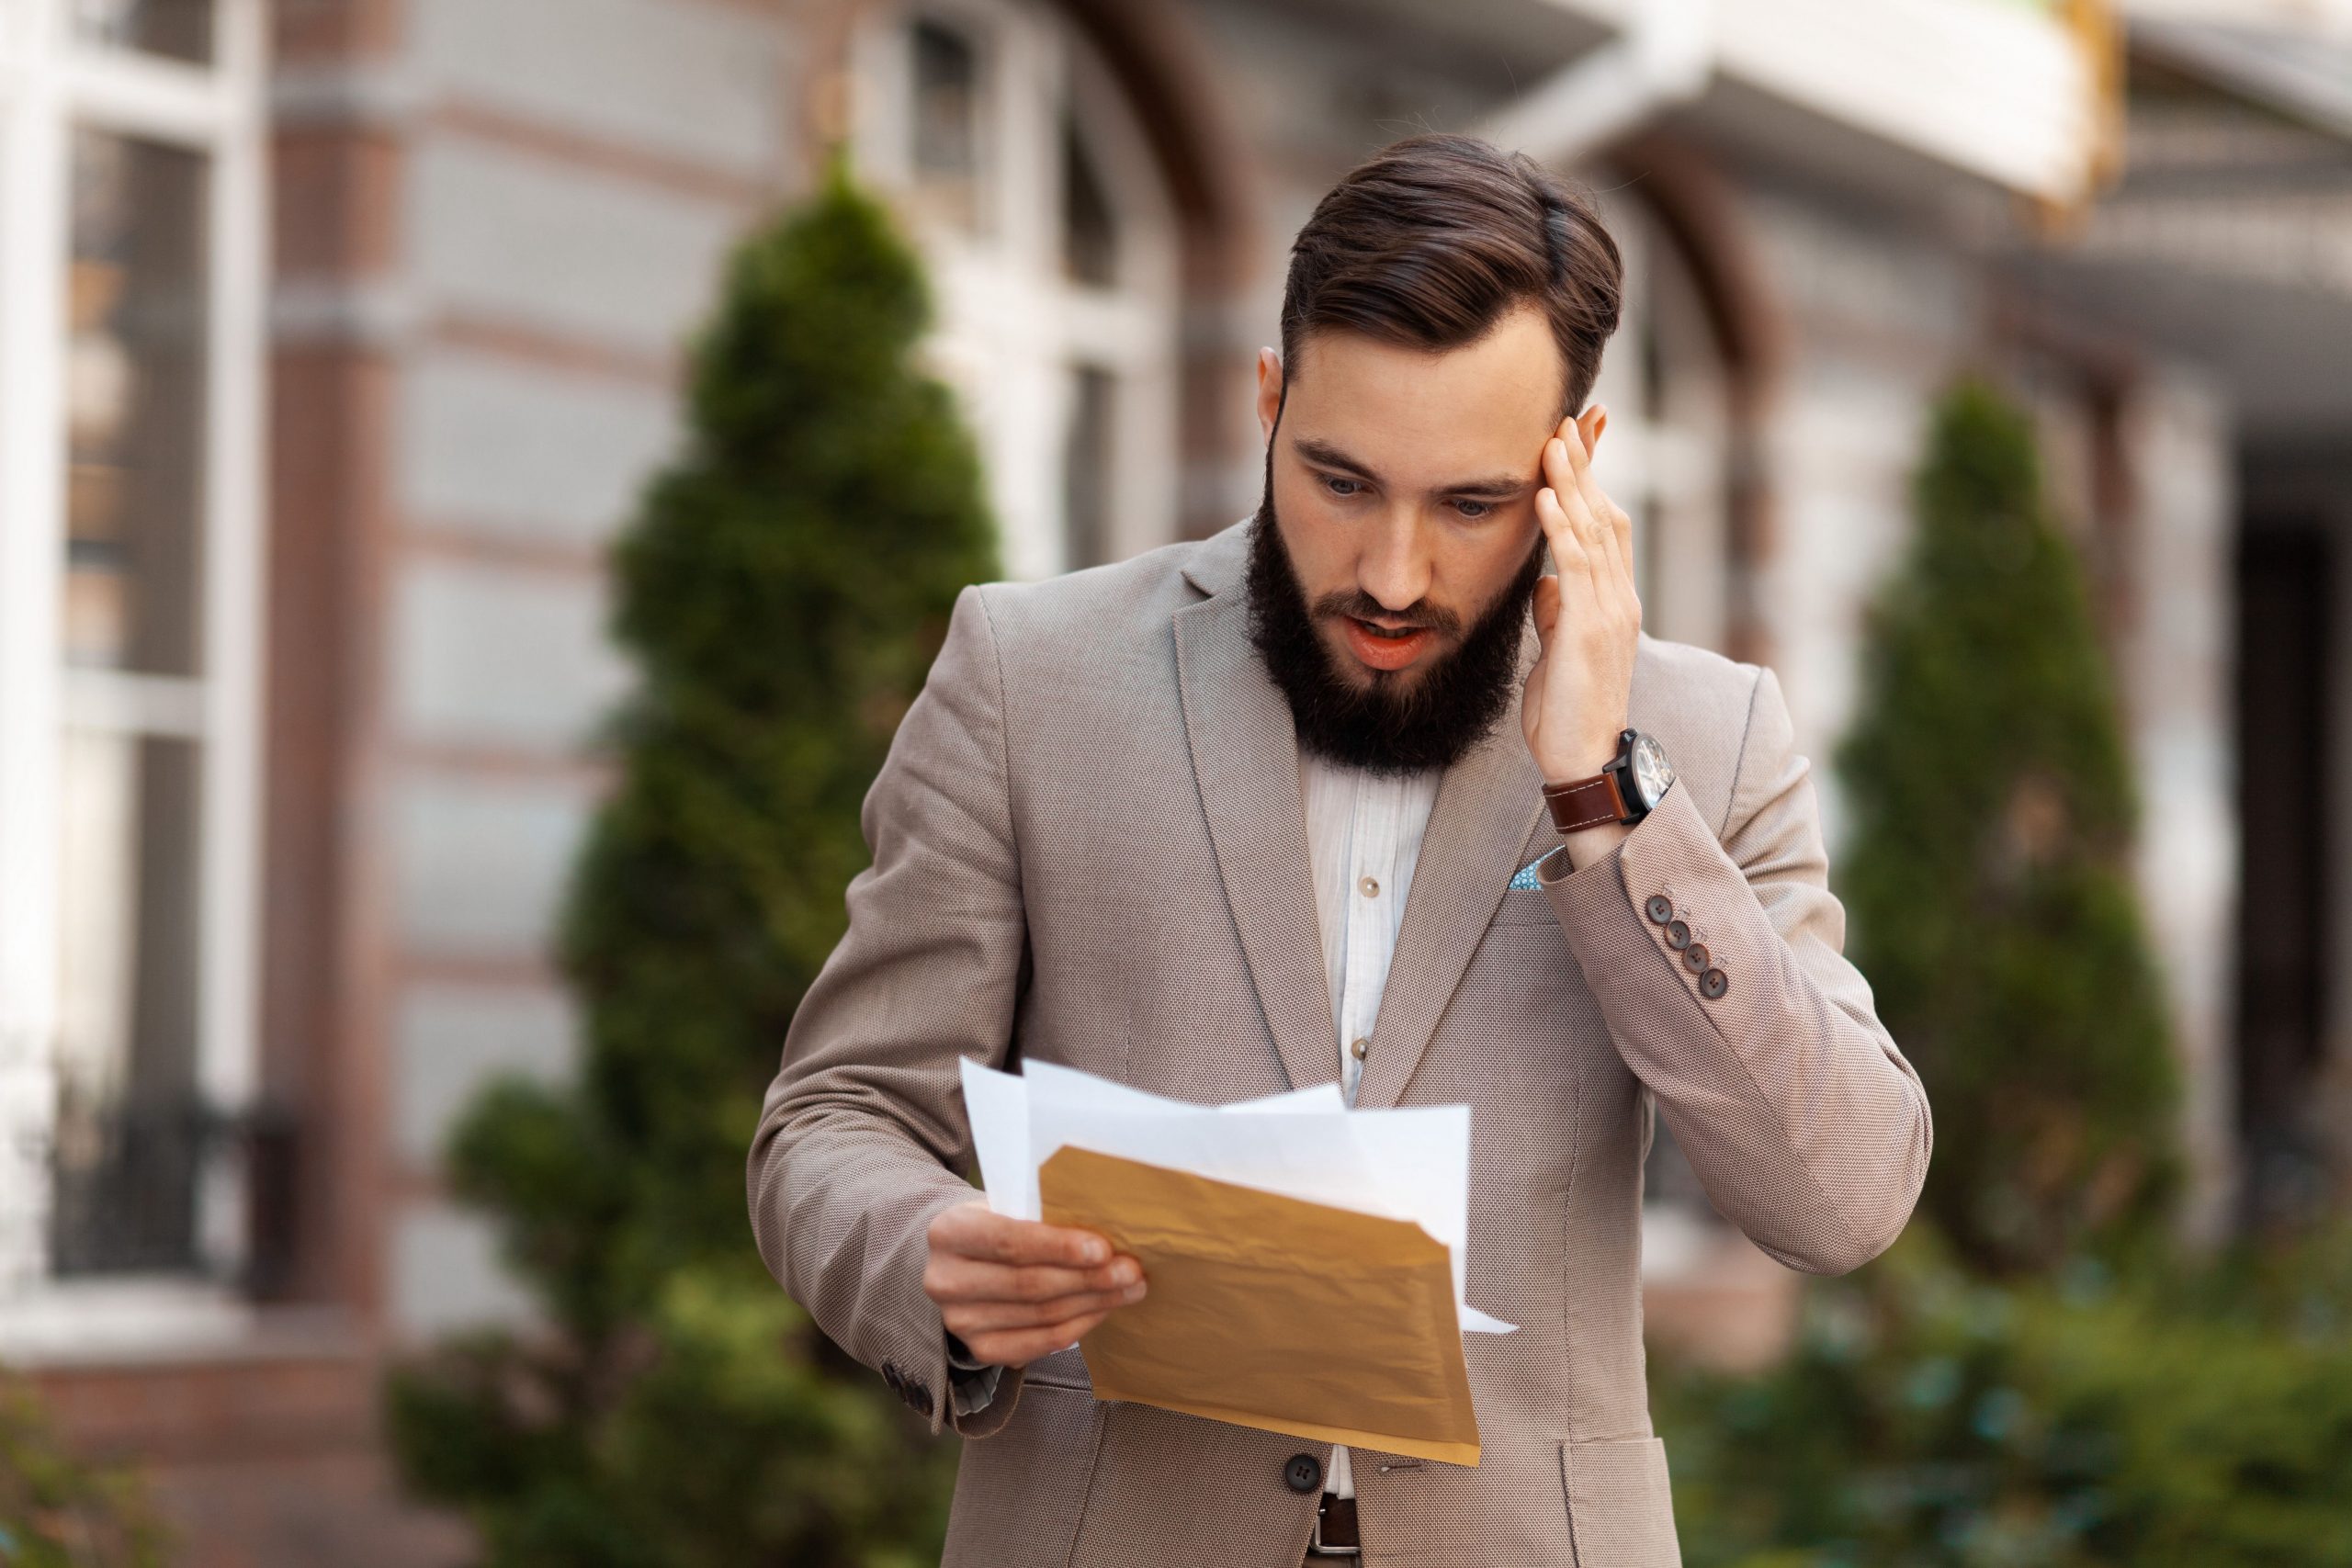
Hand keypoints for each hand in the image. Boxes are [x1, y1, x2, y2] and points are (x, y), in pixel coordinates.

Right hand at [924, 1197, 1147, 1368]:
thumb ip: (1043, 1215)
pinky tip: (1102, 1309)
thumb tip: (1109, 1231)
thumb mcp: (1008, 1205)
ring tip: (1129, 1288)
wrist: (962, 1258)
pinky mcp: (980, 1349)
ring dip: (1092, 1303)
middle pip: (1029, 1284)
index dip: (1059, 1248)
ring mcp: (960, 1321)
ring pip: (1040, 1316)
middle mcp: (945, 1280)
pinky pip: (1040, 1344)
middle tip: (1131, 1270)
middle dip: (1088, 1279)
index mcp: (949, 1232)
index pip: (1009, 1243)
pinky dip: (1078, 1327)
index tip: (1103, 1249)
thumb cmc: (998, 1223)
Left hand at [1522, 405, 1638, 785]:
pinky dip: (1560, 527)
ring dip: (1572, 482)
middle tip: (1566, 418)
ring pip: (1594, 531)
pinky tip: (1543, 496)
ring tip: (1553, 440)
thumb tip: (1546, 584)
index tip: (1577, 440)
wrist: (1583, 759)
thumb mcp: (1557, 652)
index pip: (1607, 526)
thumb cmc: (1565, 712)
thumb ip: (1556, 613)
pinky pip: (1577, 567)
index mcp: (1613, 601)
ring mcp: (1610, 611)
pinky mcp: (1591, 629)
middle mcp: (1619, 598)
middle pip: (1606, 515)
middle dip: (1586, 466)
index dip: (1593, 482)